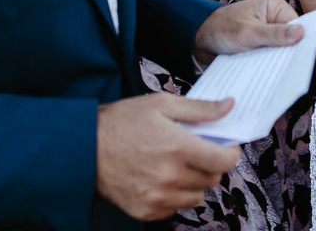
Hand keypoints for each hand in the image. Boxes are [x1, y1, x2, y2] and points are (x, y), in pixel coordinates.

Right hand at [96, 93, 239, 220]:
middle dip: (211, 164)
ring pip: (197, 196)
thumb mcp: (162, 104)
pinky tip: (161, 178)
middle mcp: (171, 176)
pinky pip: (176, 208)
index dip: (230, 152)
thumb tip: (229, 106)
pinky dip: (175, 195)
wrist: (86, 147)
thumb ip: (200, 108)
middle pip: (213, 179)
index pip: (224, 161)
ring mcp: (159, 197)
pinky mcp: (147, 211)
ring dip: (194, 182)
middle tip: (196, 151)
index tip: (225, 146)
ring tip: (177, 165)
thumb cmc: (124, 121)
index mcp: (179, 147)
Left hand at [193, 0, 300, 65]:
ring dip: (281, 58)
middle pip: (291, 36)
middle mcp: (273, 15)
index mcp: (273, 5)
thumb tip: (301, 32)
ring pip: (283, 46)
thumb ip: (274, 34)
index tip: (303, 56)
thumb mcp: (249, 33)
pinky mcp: (263, 41)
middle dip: (290, 51)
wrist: (200, 38)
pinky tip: (271, 72)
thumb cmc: (221, 29)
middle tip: (291, 68)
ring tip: (281, 73)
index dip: (301, 40)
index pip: (297, 23)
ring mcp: (268, 29)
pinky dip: (272, 61)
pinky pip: (273, 52)